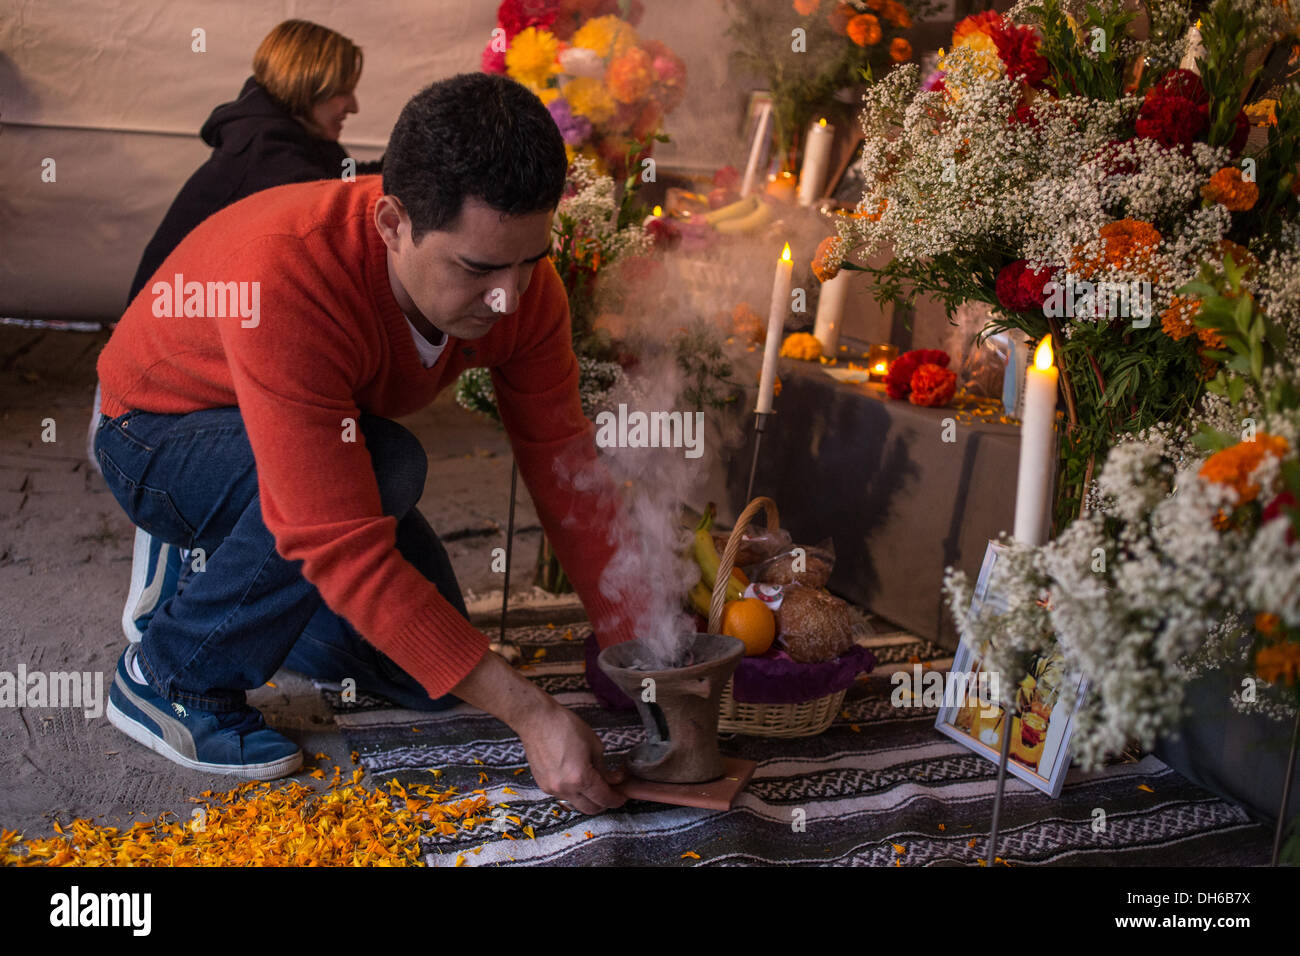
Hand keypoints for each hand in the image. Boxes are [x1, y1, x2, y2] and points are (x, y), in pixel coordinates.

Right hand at [516, 700, 625, 814]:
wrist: (537, 720)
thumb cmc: (566, 727)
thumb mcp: (594, 745)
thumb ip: (604, 768)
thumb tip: (613, 780)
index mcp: (580, 778)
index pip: (604, 798)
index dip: (616, 799)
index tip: (622, 796)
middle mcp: (565, 789)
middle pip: (591, 809)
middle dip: (604, 803)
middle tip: (612, 792)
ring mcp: (552, 789)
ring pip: (577, 804)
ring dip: (588, 799)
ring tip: (595, 784)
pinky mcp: (543, 785)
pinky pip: (564, 795)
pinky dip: (574, 792)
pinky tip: (577, 777)